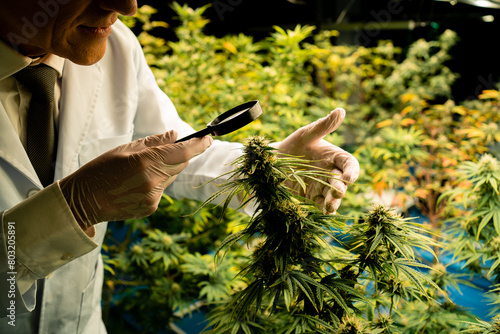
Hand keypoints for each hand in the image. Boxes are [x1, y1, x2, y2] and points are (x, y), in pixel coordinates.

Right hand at [60, 130, 212, 227]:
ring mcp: (153, 197)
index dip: (199, 145)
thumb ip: (153, 143)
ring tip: (139, 171)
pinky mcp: (151, 208)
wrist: (83, 201)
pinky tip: (136, 184)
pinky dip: (156, 183)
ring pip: (171, 177)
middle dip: (178, 155)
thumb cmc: (100, 170)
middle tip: (161, 151)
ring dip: (164, 170)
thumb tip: (175, 135)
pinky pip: (162, 190)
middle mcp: (153, 181)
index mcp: (145, 162)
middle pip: (180, 164)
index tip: (207, 138)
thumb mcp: (124, 149)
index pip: (183, 152)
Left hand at [273, 108, 359, 213]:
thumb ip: (323, 126)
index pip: (349, 164)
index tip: (349, 178)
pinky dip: (323, 209)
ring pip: (333, 196)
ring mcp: (322, 187)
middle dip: (341, 188)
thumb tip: (340, 110)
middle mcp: (331, 173)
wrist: (274, 161)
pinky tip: (323, 212)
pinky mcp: (311, 197)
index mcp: (334, 157)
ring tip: (330, 207)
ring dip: (333, 202)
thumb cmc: (294, 144)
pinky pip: (320, 204)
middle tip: (337, 193)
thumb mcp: (307, 134)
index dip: (352, 171)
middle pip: (341, 182)